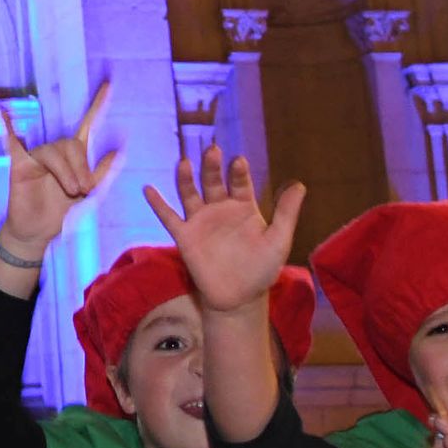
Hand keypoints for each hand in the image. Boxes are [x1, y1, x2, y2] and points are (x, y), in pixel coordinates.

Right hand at [0, 83, 118, 274]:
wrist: (38, 233)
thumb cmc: (61, 213)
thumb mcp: (89, 195)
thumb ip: (103, 172)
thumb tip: (119, 149)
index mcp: (74, 156)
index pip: (87, 126)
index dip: (97, 106)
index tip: (109, 85)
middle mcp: (55, 152)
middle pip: (71, 144)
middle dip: (81, 167)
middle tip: (83, 191)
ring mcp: (36, 157)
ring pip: (53, 151)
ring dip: (66, 172)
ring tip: (71, 192)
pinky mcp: (19, 165)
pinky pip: (12, 143)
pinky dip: (7, 126)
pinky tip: (2, 111)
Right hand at [142, 146, 305, 316]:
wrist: (239, 297)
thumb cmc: (261, 268)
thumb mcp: (279, 239)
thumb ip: (286, 213)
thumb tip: (300, 184)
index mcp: (243, 207)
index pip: (239, 183)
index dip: (238, 172)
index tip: (238, 161)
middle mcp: (220, 209)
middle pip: (213, 181)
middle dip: (212, 166)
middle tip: (212, 150)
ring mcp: (201, 221)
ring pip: (190, 193)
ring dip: (186, 178)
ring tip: (185, 162)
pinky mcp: (185, 236)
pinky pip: (169, 217)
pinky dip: (158, 204)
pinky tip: (148, 189)